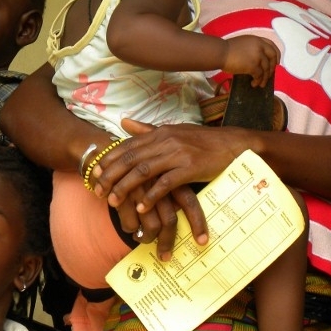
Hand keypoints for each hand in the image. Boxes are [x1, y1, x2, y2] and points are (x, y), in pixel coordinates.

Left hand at [92, 120, 249, 250]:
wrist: (235, 144)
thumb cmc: (204, 141)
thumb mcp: (175, 131)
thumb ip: (147, 129)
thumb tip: (124, 122)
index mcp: (161, 132)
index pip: (128, 146)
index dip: (110, 160)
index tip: (95, 173)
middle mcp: (166, 140)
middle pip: (131, 159)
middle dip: (111, 176)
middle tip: (97, 191)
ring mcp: (178, 154)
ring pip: (143, 171)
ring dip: (125, 188)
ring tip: (114, 202)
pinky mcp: (190, 168)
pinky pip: (165, 183)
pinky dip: (151, 196)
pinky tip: (141, 208)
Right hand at [114, 182, 198, 260]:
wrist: (111, 156)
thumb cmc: (142, 174)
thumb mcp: (160, 177)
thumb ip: (172, 195)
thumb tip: (180, 222)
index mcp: (172, 179)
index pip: (190, 203)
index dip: (198, 223)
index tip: (202, 242)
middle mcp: (158, 186)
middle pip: (169, 221)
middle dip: (167, 243)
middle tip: (165, 256)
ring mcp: (141, 192)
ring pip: (150, 226)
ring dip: (146, 238)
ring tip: (143, 239)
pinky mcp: (122, 198)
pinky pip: (130, 225)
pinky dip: (130, 230)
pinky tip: (130, 228)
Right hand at [223, 36, 279, 86]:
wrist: (220, 53)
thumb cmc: (226, 49)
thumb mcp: (242, 43)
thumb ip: (251, 48)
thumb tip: (256, 59)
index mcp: (256, 39)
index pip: (271, 45)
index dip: (276, 54)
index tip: (277, 61)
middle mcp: (259, 46)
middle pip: (273, 56)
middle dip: (273, 67)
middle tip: (270, 74)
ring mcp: (257, 56)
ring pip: (267, 68)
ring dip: (265, 78)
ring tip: (261, 84)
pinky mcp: (253, 65)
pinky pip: (259, 75)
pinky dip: (258, 81)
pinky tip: (253, 84)